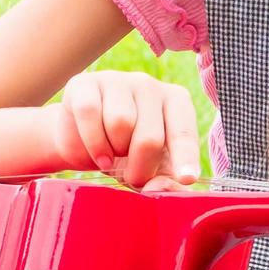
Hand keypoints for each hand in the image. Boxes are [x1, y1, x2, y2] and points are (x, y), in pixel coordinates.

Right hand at [50, 69, 200, 187]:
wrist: (81, 141)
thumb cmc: (125, 153)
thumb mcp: (150, 169)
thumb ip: (164, 182)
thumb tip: (159, 189)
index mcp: (175, 101)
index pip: (183, 132)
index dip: (186, 158)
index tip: (187, 179)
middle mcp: (149, 85)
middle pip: (149, 137)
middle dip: (139, 168)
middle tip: (132, 176)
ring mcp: (116, 80)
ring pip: (119, 123)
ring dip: (112, 153)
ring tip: (111, 156)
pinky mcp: (85, 84)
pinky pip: (89, 112)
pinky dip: (90, 142)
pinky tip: (94, 152)